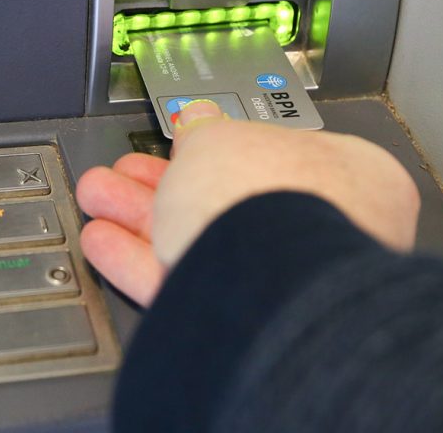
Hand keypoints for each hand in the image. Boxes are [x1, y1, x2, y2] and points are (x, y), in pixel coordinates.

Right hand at [76, 100, 420, 305]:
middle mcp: (317, 231)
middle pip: (222, 200)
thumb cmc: (271, 200)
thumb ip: (203, 133)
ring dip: (140, 218)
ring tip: (99, 198)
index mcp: (343, 174)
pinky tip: (105, 242)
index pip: (272, 154)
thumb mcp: (220, 140)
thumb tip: (196, 120)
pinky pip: (182, 283)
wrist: (268, 283)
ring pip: (197, 242)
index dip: (216, 147)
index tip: (176, 145)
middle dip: (160, 184)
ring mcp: (279, 280)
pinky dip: (138, 262)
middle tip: (124, 173)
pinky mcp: (239, 322)